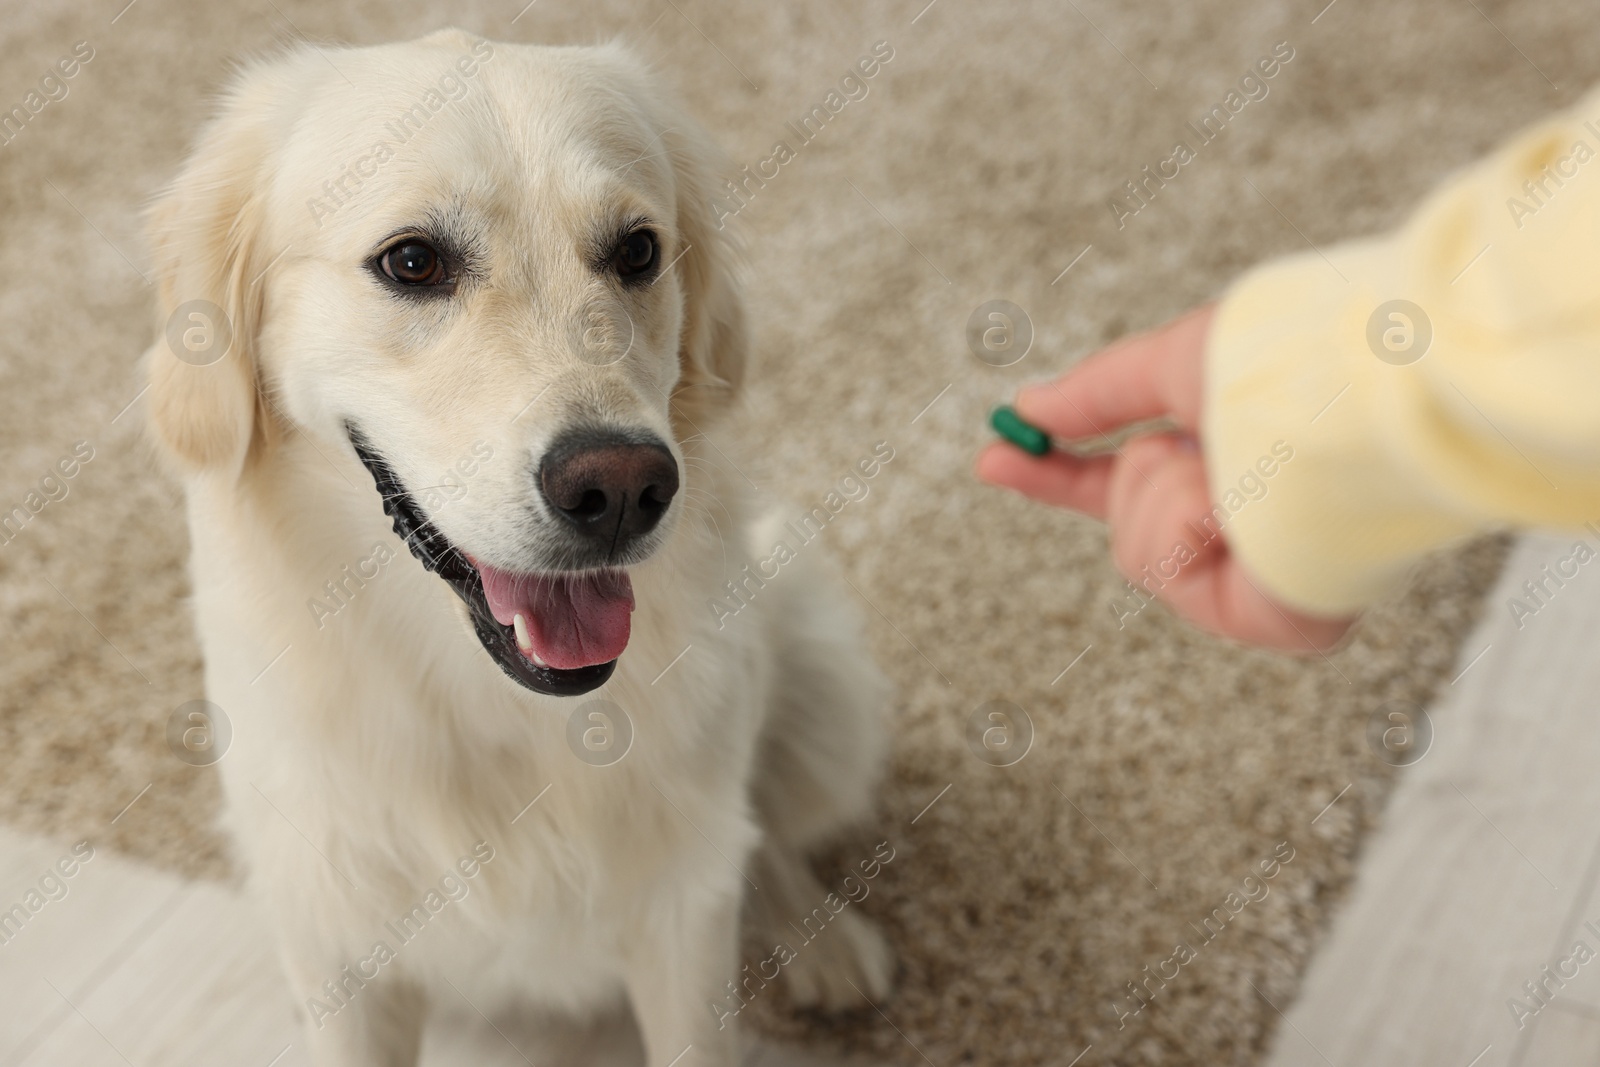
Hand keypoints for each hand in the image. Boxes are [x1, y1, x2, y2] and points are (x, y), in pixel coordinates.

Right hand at [974, 305, 1352, 652]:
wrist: (1348, 393)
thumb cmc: (1289, 365)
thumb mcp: (1171, 363)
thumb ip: (1097, 394)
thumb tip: (1026, 410)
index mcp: (1233, 468)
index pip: (1128, 485)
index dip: (1058, 474)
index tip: (993, 456)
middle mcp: (1254, 527)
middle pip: (1127, 524)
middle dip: (1137, 476)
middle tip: (1187, 447)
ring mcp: (1269, 579)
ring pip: (1138, 550)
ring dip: (1165, 493)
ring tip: (1231, 468)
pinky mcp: (1285, 619)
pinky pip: (1171, 577)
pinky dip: (1186, 526)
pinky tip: (1240, 509)